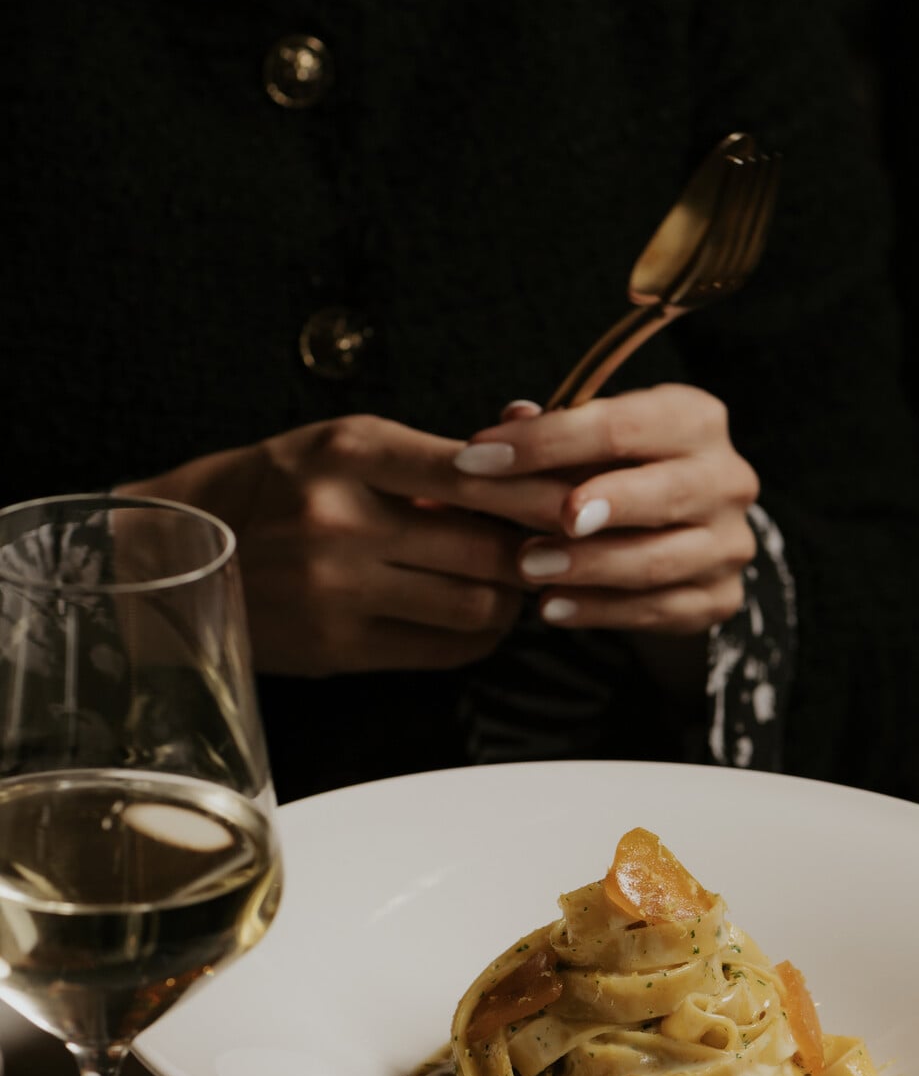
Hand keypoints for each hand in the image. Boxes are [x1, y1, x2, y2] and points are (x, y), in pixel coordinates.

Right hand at [117, 414, 572, 674]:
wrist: (180, 550)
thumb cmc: (281, 487)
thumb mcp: (349, 443)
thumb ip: (443, 448)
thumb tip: (535, 425)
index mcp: (351, 451)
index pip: (481, 474)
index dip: (543, 495)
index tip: (581, 502)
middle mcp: (342, 519)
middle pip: (490, 549)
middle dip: (535, 554)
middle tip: (556, 552)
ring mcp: (336, 589)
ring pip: (476, 606)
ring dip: (511, 600)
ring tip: (513, 584)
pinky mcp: (335, 647)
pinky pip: (443, 650)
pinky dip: (477, 637)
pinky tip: (476, 618)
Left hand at [452, 384, 759, 633]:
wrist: (686, 532)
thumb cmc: (622, 470)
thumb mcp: (592, 440)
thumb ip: (552, 431)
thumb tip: (511, 419)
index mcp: (696, 420)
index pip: (620, 425)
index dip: (543, 442)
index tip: (474, 458)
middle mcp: (727, 478)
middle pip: (659, 493)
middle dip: (587, 507)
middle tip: (522, 523)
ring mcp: (729, 543)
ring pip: (657, 560)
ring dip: (588, 567)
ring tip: (528, 569)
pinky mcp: (721, 597)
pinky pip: (659, 609)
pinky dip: (601, 611)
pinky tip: (551, 609)